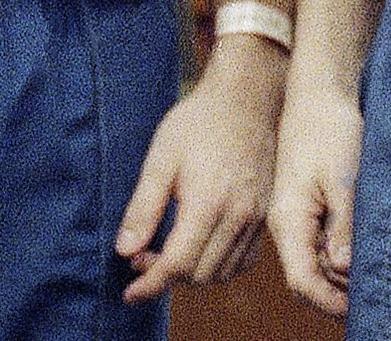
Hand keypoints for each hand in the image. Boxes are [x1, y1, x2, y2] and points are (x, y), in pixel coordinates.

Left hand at [115, 36, 287, 301]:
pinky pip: (243, 261)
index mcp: (209, 202)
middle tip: (141, 258)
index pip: (178, 264)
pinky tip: (198, 248)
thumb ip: (143, 207)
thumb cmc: (199, 122)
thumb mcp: (161, 157)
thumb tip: (125, 251)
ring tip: (166, 252)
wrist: (246, 97)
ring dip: (191, 275)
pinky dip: (218, 266)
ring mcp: (256, 218)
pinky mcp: (265, 215)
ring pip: (221, 273)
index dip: (151, 284)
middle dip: (165, 277)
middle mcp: (238, 216)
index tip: (129, 292)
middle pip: (199, 275)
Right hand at [268, 69, 362, 317]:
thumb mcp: (342, 178)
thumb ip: (343, 225)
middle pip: (309, 278)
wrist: (317, 91)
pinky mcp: (308, 207)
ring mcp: (296, 216)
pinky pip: (321, 243)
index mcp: (289, 221)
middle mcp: (288, 225)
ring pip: (316, 262)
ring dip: (342, 273)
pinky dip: (341, 252)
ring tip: (374, 270)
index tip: (361, 309)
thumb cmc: (329, 129)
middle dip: (339, 292)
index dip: (330, 302)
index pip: (302, 281)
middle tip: (376, 290)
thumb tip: (343, 268)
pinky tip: (363, 247)